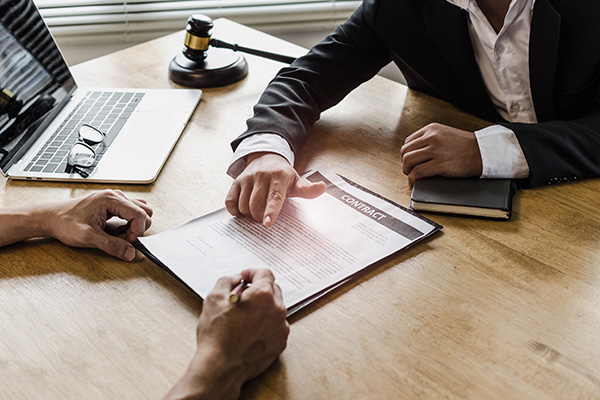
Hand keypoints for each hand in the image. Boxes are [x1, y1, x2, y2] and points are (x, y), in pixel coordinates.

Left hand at [43, 189, 151, 260]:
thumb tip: (130, 253)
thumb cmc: (65, 222)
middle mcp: (115, 196)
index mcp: (111, 199)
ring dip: (134, 226)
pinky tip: (116, 230)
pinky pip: (131, 212)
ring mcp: (114, 199)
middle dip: (137, 229)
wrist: (51, 218)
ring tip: (118, 235)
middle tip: (122, 239)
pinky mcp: (112, 204)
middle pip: (144, 212)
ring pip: (140, 211)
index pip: (140, 214)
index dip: (138, 231)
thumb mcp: (88, 237)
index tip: (129, 242)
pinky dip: (128, 223)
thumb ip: (112, 246)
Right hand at [165, 269, 288, 399]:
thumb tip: (235, 280)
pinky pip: (276, 325)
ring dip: (263, 307)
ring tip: (245, 315)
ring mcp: (281, 328)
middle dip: (259, 289)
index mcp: (263, 295)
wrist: (221, 366)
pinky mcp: (280, 343)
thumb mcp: (214, 298)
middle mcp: (277, 310)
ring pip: (275, 308)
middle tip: (242, 296)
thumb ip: (227, 281)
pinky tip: (251, 330)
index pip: (264, 273)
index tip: (244, 277)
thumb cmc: (217, 334)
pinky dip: (266, 323)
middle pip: (273, 289)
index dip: (252, 272)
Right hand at [225, 152, 325, 226]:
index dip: (271, 211)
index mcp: (279, 177)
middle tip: (264, 218)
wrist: (266, 158)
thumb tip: (322, 188)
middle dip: (259, 217)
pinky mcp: (236, 182)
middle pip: (256, 204)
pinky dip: (235, 210)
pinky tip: (242, 209)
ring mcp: (247, 178)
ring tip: (256, 212)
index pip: (274, 197)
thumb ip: (308, 189)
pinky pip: (230, 201)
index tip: (268, 223)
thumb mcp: (297, 181)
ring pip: (243, 205)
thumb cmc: (283, 176)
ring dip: (248, 215)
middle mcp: (261, 176)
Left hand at [401, 123, 482, 184]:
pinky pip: (417, 172)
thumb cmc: (467, 145)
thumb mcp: (445, 134)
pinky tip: (414, 181)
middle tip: (408, 169)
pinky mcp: (439, 164)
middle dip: (404, 162)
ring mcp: (435, 151)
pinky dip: (412, 178)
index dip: (407, 153)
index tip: (410, 159)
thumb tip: (416, 151)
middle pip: (405, 151)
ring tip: (410, 174)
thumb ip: (431, 139)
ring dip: (406, 170)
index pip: (408, 141)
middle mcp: (431, 138)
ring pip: (408, 160)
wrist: (482, 152)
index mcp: (432, 129)